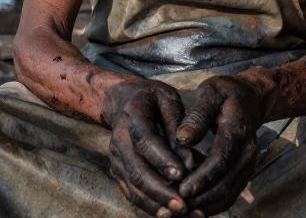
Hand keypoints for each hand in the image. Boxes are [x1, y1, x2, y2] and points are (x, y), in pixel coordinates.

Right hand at [101, 79, 190, 217]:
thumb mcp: (168, 99)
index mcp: (133, 117)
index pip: (146, 142)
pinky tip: (164, 216)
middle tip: (183, 206)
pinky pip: (130, 195)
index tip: (182, 176)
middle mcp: (119, 141)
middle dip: (161, 192)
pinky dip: (147, 209)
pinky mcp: (118, 173)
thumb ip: (178, 127)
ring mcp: (116, 160)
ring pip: (133, 188)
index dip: (163, 160)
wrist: (122, 101)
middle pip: (137, 171)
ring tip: (177, 215)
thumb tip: (189, 162)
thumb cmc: (152, 99)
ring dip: (154, 205)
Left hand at [174, 75, 273, 214]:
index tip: (181, 189)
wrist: (251, 98)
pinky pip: (230, 194)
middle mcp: (248, 152)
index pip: (220, 160)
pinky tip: (193, 207)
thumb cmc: (225, 93)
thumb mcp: (210, 92)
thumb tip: (183, 138)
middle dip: (201, 198)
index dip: (202, 177)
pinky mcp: (244, 172)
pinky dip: (212, 204)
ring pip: (229, 194)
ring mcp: (249, 164)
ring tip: (181, 210)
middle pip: (226, 183)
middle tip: (176, 203)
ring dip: (206, 205)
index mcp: (238, 130)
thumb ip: (198, 115)